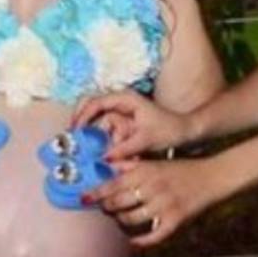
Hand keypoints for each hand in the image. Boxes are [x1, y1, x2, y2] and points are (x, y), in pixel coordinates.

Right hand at [72, 90, 193, 159]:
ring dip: (89, 129)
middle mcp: (120, 101)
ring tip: (81, 144)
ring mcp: (121, 110)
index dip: (83, 115)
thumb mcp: (147, 140)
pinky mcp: (123, 120)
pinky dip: (98, 134)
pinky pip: (105, 125)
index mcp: (125, 98)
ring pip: (97, 116)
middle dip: (80, 119)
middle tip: (71, 137)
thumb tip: (104, 158)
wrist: (185, 131)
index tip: (75, 130)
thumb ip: (125, 148)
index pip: (96, 102)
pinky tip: (95, 147)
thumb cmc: (169, 130)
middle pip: (91, 105)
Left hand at [87, 159, 217, 246]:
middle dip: (106, 208)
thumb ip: (130, 166)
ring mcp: (163, 205)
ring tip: (119, 219)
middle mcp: (152, 187)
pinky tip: (132, 242)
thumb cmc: (180, 169)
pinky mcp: (175, 220)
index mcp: (145, 171)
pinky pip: (153, 235)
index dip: (95, 193)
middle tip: (104, 209)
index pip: (112, 184)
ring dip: (120, 222)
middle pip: (118, 203)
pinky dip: (140, 241)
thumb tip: (107, 166)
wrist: (211, 176)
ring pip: (131, 219)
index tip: (83, 199)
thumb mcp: (154, 162)